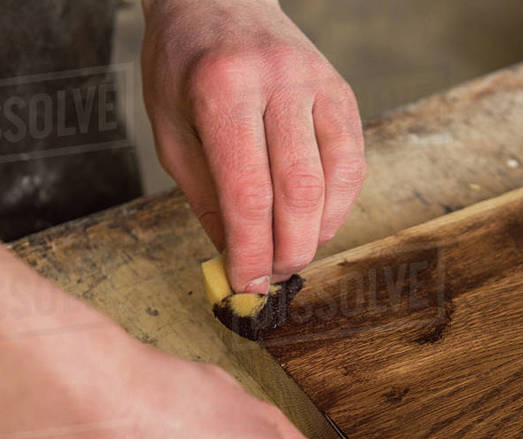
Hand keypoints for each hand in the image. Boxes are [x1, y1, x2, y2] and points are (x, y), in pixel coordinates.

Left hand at [141, 0, 366, 293]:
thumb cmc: (183, 69)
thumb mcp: (171, 132)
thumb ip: (207, 198)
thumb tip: (237, 261)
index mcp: (222, 89)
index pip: (247, 192)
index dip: (252, 251)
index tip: (247, 286)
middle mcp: (276, 81)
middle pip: (297, 192)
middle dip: (288, 251)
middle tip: (271, 277)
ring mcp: (316, 83)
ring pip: (332, 182)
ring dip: (316, 234)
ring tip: (291, 254)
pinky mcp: (340, 91)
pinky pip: (351, 162)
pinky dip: (337, 205)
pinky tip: (315, 222)